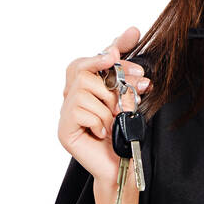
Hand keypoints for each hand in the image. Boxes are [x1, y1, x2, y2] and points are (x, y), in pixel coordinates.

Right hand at [58, 26, 151, 190]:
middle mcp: (72, 96)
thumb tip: (131, 35)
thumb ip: (128, 75)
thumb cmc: (126, 135)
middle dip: (116, 75)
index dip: (113, 47)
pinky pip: (82, 111)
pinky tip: (103, 133)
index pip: (94, 58)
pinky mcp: (64, 130)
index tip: (133, 36)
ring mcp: (66, 113)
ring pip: (85, 91)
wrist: (123, 167)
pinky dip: (100, 122)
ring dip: (109, 107)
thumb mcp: (131, 99)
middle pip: (84, 69)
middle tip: (140, 85)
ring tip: (115, 122)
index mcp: (87, 87)